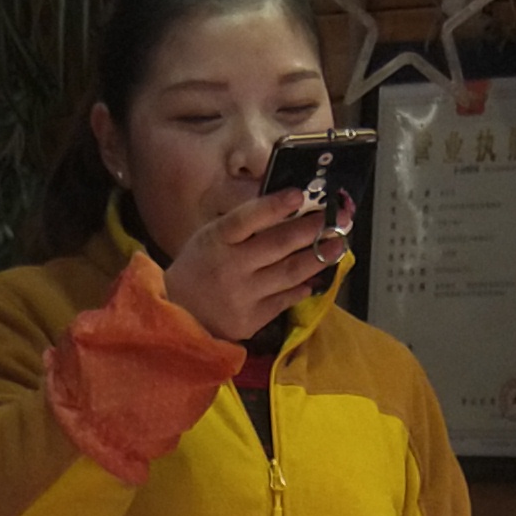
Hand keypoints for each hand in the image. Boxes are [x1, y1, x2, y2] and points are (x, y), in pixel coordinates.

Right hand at [163, 184, 342, 342]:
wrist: (178, 315)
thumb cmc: (198, 268)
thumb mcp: (210, 238)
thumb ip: (242, 226)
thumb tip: (288, 209)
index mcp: (216, 240)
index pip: (247, 217)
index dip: (275, 205)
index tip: (299, 194)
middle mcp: (230, 267)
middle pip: (278, 244)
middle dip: (312, 230)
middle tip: (336, 220)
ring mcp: (242, 296)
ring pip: (289, 273)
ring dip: (318, 257)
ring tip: (337, 246)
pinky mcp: (251, 320)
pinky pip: (285, 299)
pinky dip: (302, 286)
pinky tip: (315, 277)